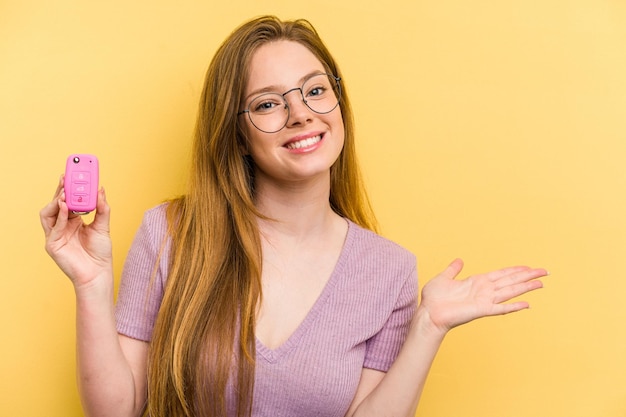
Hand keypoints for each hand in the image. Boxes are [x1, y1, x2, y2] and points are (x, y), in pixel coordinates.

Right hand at [39, 176, 111, 290]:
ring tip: (64, 193)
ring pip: (47, 213)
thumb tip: (101, 190)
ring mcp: (55, 235)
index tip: (72, 173)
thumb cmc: (99, 252)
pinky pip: (53, 227)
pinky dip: (60, 216)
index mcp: (73, 221)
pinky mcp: (52, 244)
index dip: (68, 188)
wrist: (98, 272)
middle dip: (59, 190)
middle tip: (65, 178)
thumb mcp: (103, 226)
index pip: (67, 200)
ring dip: (55, 202)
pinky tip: (66, 207)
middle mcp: (62, 226)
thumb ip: (102, 208)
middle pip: (55, 204)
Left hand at [418, 259, 546, 334]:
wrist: (428, 313)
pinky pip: (500, 308)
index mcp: (477, 282)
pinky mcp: (481, 310)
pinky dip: (513, 306)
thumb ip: (453, 269)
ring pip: (509, 292)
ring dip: (526, 288)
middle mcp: (484, 290)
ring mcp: (484, 300)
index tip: (529, 267)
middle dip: (528, 276)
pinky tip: (526, 304)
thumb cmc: (434, 298)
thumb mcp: (444, 278)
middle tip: (545, 271)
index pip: (501, 274)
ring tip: (541, 283)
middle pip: (510, 281)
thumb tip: (459, 260)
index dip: (515, 270)